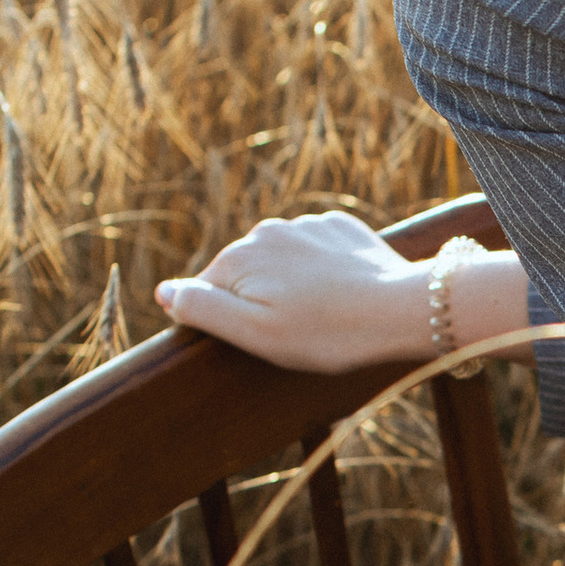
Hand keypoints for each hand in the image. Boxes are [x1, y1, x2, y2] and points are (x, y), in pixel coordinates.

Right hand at [155, 209, 428, 373]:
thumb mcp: (254, 334)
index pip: (209, 293)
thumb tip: (163, 291)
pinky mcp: (341, 228)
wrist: (401, 309)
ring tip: (325, 315)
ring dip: (294, 286)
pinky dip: (324, 272)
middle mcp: (266, 230)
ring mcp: (306, 225)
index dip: (231, 323)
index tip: (264, 340)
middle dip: (262, 303)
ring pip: (283, 263)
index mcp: (238, 256)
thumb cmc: (326, 332)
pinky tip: (343, 293)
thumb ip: (202, 309)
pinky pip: (317, 253)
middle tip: (299, 333)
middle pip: (246, 275)